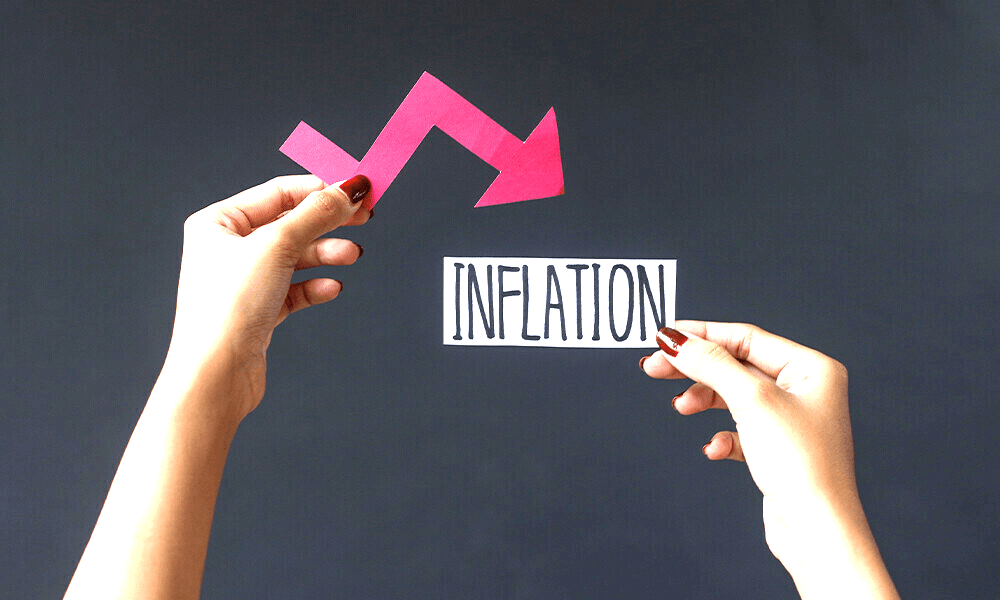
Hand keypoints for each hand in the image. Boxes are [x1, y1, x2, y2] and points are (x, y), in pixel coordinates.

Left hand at [165, 174, 371, 418]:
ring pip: (295, 257)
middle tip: (365, 217)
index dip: (319, 190)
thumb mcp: (277, 246)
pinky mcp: (257, 311)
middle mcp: (226, 249)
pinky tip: (332, 288)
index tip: (356, 191)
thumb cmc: (228, 308)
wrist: (216, 375)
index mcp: (218, 223)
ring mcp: (243, 281)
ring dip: (326, 254)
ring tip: (352, 256)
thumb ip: (316, 214)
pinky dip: (315, 286)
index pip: (278, 193)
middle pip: (290, 224)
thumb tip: (348, 189)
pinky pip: (294, 289)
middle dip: (328, 222)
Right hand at [641, 321, 898, 597]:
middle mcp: (806, 390)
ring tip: (680, 408)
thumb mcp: (751, 401)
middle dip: (695, 368)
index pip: (746, 338)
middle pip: (736, 366)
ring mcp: (792, 421)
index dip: (702, 335)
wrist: (817, 530)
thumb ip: (711, 364)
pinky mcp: (779, 450)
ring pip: (735, 397)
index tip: (663, 337)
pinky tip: (714, 449)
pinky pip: (741, 430)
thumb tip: (676, 339)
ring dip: (704, 400)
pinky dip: (722, 436)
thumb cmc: (802, 464)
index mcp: (811, 368)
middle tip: (655, 368)